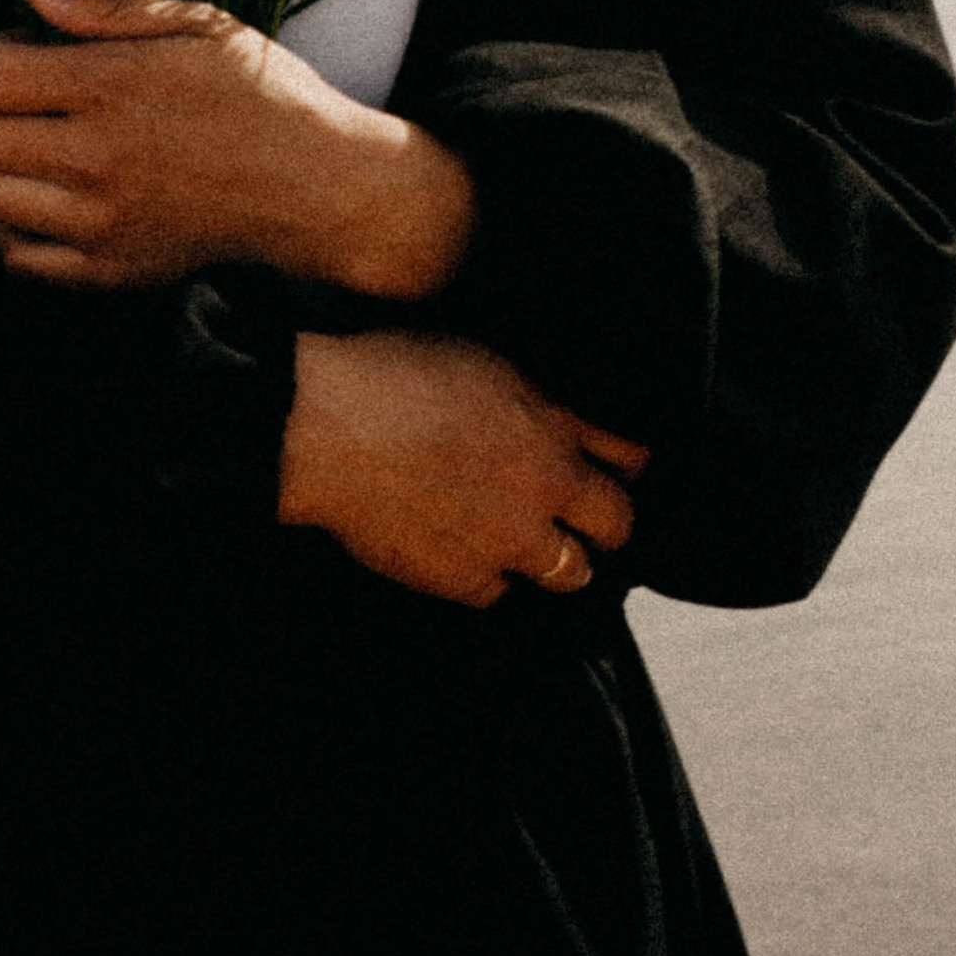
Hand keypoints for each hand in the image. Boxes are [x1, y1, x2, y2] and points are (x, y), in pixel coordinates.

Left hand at [0, 0, 475, 297]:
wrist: (319, 186)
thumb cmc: (262, 93)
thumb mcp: (197, 25)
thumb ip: (103, 6)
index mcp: (112, 87)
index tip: (22, 52)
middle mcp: (96, 158)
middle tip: (25, 100)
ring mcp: (101, 223)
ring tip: (39, 147)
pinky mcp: (112, 270)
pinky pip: (15, 257)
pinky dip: (16, 228)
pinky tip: (52, 199)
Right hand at [277, 331, 649, 609]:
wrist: (325, 426)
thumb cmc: (390, 375)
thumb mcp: (484, 361)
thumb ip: (539, 401)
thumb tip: (565, 419)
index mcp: (552, 427)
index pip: (631, 460)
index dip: (630, 467)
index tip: (624, 472)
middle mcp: (542, 489)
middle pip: (616, 526)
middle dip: (607, 524)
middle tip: (590, 520)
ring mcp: (506, 542)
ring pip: (567, 573)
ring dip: (556, 559)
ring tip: (531, 543)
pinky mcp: (461, 579)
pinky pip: (499, 594)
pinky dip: (491, 577)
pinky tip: (471, 554)